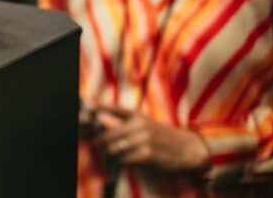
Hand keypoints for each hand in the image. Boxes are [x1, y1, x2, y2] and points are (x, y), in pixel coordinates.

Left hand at [95, 105, 210, 172]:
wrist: (186, 149)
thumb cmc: (162, 136)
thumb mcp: (144, 123)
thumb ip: (123, 121)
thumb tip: (99, 118)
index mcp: (136, 115)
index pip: (111, 109)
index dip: (96, 110)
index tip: (86, 112)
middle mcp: (139, 124)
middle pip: (108, 133)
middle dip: (100, 142)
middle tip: (98, 147)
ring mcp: (143, 139)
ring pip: (114, 148)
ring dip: (108, 154)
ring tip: (108, 156)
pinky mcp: (147, 154)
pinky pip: (125, 159)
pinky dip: (120, 162)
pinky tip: (121, 162)